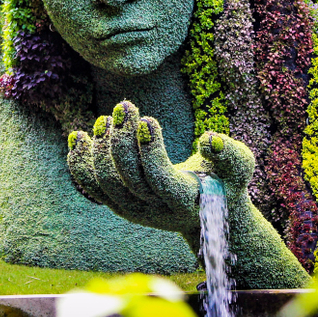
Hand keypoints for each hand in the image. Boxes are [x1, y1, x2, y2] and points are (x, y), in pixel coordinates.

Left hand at [66, 100, 254, 237]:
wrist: (207, 208)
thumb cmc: (225, 180)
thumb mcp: (239, 166)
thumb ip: (230, 154)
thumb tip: (210, 139)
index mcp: (185, 202)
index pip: (159, 180)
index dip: (150, 151)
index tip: (148, 118)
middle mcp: (154, 211)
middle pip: (127, 179)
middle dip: (122, 140)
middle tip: (124, 106)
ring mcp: (132, 210)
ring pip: (104, 184)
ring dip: (100, 149)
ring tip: (105, 119)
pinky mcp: (118, 203)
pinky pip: (91, 187)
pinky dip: (80, 163)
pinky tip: (78, 137)